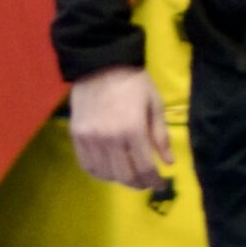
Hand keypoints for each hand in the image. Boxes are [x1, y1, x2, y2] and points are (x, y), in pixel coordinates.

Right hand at [68, 65, 173, 190]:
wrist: (99, 62)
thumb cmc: (132, 81)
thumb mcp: (154, 103)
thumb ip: (160, 135)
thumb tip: (168, 163)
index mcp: (132, 129)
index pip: (144, 168)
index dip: (155, 181)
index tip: (161, 184)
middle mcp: (109, 139)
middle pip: (125, 176)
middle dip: (140, 184)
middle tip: (147, 183)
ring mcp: (90, 139)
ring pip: (106, 174)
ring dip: (120, 180)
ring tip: (130, 175)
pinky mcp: (77, 136)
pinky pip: (87, 165)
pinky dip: (100, 173)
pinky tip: (110, 170)